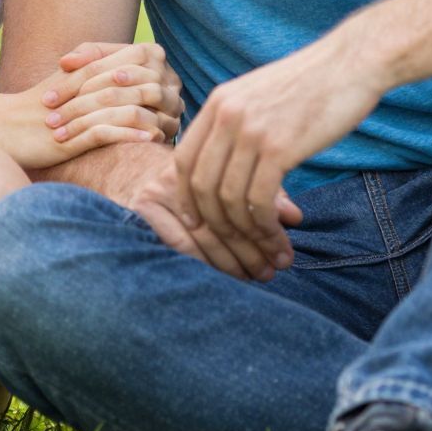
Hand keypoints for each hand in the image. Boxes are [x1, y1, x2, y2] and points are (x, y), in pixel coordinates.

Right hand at [0, 42, 178, 169]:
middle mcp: (82, 84)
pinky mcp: (69, 137)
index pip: (131, 56)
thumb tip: (138, 74)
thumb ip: (97, 70)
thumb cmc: (42, 108)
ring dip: (151, 116)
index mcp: (85, 67)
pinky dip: (132, 135)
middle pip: (132, 80)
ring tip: (170, 126)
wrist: (5, 128)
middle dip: (158, 94)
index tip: (166, 84)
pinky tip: (152, 140)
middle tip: (177, 108)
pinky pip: (107, 132)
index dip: (152, 68)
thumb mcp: (71, 84)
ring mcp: (76, 110)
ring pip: (123, 106)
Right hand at [118, 147, 303, 281]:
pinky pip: (177, 242)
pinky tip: (221, 277)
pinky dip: (203, 262)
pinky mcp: (142, 208)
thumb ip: (265, 192)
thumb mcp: (235, 175)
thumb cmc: (200, 175)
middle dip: (253, 248)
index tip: (285, 251)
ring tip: (255, 277)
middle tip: (274, 270)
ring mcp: (160, 187)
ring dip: (231, 262)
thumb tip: (295, 218)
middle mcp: (186, 167)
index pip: (244, 196)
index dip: (267, 227)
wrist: (136, 165)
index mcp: (213, 152)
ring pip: (203, 233)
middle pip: (224, 216)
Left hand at [173, 25, 388, 254]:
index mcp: (218, 102)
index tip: (198, 222)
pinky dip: (263, 225)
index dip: (186, 198)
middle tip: (231, 247)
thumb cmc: (311, 83)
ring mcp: (250, 132)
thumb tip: (225, 160)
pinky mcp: (278, 147)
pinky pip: (257, 200)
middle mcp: (226, 116)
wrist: (351, 64)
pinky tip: (275, 235)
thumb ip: (236, 121)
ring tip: (264, 250)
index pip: (184, 160)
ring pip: (228, 198)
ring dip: (244, 232)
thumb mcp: (259, 93)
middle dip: (213, 224)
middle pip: (201, 185)